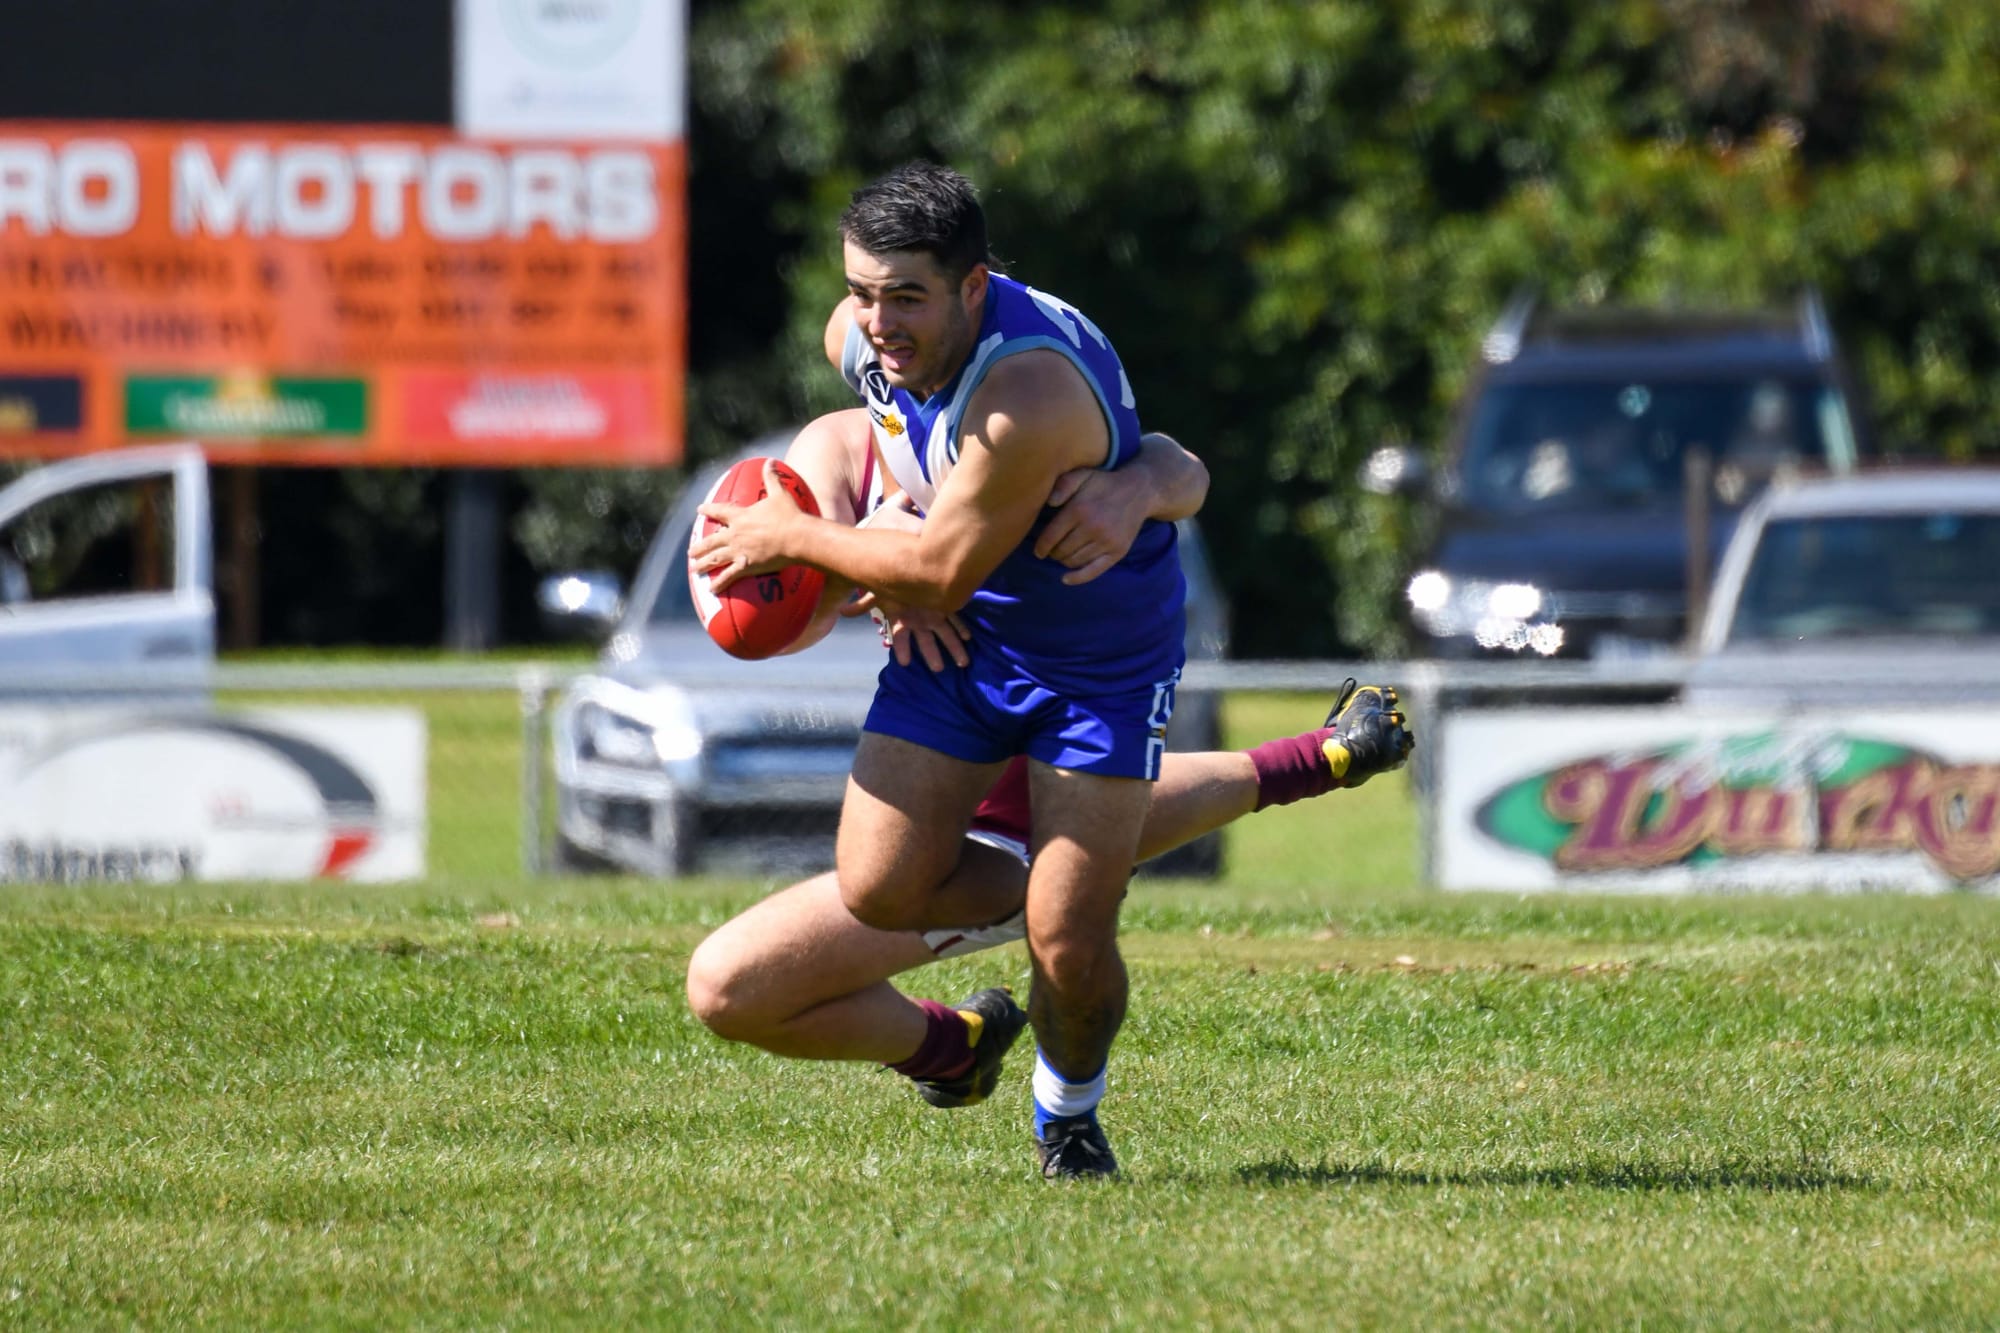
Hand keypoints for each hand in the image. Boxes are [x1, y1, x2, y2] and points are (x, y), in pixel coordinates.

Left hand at [690, 461, 806, 591]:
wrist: (797, 536)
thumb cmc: (789, 515)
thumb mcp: (780, 493)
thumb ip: (772, 477)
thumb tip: (772, 460)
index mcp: (741, 516)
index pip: (719, 512)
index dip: (708, 510)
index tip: (699, 510)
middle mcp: (735, 534)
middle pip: (711, 540)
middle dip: (699, 547)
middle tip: (691, 552)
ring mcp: (739, 550)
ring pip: (715, 558)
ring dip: (703, 564)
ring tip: (695, 569)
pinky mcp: (746, 565)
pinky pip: (729, 576)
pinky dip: (719, 583)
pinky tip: (711, 589)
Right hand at [843, 589, 970, 670]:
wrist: (908, 565)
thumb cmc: (892, 579)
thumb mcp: (876, 590)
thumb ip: (863, 602)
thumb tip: (844, 612)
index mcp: (902, 619)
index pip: (900, 638)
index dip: (901, 649)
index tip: (903, 663)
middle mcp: (918, 620)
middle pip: (926, 641)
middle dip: (933, 655)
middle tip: (939, 670)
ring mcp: (932, 614)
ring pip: (944, 633)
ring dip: (953, 646)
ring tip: (963, 662)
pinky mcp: (944, 606)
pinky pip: (954, 618)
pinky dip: (961, 627)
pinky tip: (968, 637)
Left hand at [1033, 465, 1155, 584]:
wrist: (1139, 492)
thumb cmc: (1104, 484)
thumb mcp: (1082, 475)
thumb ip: (1062, 485)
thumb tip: (1049, 503)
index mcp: (1079, 510)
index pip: (1051, 537)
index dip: (1041, 547)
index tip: (1038, 551)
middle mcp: (1093, 528)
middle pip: (1061, 551)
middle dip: (1053, 553)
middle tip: (1053, 549)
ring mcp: (1106, 542)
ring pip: (1074, 561)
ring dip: (1064, 560)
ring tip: (1063, 553)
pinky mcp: (1117, 552)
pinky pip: (1093, 571)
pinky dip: (1077, 578)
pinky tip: (1065, 578)